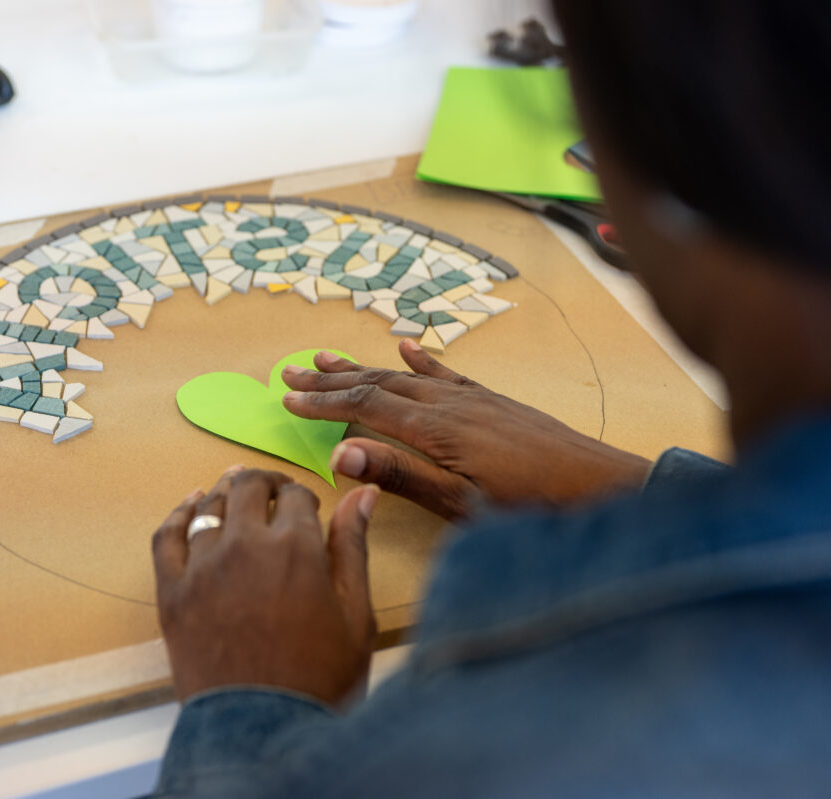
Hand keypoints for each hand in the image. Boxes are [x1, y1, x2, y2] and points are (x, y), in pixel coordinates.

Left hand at [152, 467, 379, 705]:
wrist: (263, 732)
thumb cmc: (318, 680)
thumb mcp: (357, 616)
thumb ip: (353, 548)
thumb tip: (363, 495)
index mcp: (296, 548)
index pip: (296, 495)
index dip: (304, 496)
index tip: (308, 509)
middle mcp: (245, 546)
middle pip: (248, 487)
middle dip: (265, 483)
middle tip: (274, 492)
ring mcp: (202, 567)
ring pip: (209, 505)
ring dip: (226, 492)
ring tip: (237, 492)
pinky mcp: (172, 592)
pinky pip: (167, 535)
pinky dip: (179, 512)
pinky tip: (191, 503)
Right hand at [281, 340, 651, 519]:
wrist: (600, 488)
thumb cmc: (529, 506)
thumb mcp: (461, 504)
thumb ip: (401, 477)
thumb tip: (341, 456)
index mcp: (435, 430)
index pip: (364, 408)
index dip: (323, 403)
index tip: (287, 398)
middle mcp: (449, 404)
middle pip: (377, 383)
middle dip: (331, 379)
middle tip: (291, 371)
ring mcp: (472, 398)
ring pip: (405, 374)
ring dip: (363, 366)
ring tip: (329, 357)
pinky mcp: (492, 402)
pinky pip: (446, 372)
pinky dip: (419, 358)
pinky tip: (406, 345)